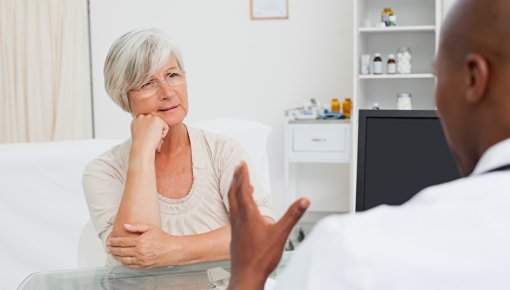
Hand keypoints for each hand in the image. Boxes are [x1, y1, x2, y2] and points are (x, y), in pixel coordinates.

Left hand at [107, 224, 182, 268]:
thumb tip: (125, 226)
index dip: (114, 241)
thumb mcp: (150, 228)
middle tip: (108, 247)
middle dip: (113, 249)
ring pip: (124, 259)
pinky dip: (124, 263)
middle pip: (121, 251)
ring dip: (116, 256)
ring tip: (112, 253)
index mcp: (140, 241)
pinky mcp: (143, 266)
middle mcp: (139, 252)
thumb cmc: (163, 238)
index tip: (110, 240)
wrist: (172, 250)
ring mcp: (141, 260)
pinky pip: (130, 265)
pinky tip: (121, 260)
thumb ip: (137, 226)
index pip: (123, 242)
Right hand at [130, 114, 168, 152]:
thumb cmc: (142, 146)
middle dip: (155, 131)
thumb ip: (145, 130)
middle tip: (151, 140)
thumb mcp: (141, 136)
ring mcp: (148, 117)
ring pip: (160, 125)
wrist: (142, 148)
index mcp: (135, 121)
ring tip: (153, 139)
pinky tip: (156, 137)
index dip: (150, 129)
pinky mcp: (156, 119)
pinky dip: (163, 134)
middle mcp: (141, 117)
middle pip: (154, 123)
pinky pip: (166, 127)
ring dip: (159, 133)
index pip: (147, 122)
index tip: (147, 137)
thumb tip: (156, 130)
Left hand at [227, 162, 309, 289]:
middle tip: (237, 168)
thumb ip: (293, 215)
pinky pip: (233, 212)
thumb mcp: (281, 233)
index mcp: (248, 215)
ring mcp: (235, 227)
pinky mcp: (235, 234)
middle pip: (234, 192)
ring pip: (232, 202)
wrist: (246, 275)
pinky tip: (242, 210)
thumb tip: (303, 202)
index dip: (243, 174)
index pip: (243, 189)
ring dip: (235, 190)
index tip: (242, 164)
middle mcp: (238, 218)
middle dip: (236, 178)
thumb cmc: (260, 257)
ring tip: (240, 184)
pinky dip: (236, 203)